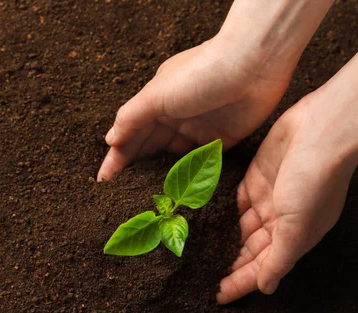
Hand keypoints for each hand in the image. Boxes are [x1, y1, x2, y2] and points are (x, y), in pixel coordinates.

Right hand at [97, 36, 291, 180]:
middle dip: (134, 172)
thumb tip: (109, 140)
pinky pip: (199, 166)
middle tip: (119, 198)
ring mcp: (196, 131)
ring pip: (171, 161)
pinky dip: (188, 180)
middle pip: (148, 151)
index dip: (116, 158)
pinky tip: (178, 197)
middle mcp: (174, 118)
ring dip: (159, 179)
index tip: (103, 182)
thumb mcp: (157, 94)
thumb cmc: (200, 73)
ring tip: (145, 203)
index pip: (130, 136)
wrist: (254, 65)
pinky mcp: (220, 143)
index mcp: (156, 103)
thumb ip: (131, 118)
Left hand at [216, 101, 357, 303]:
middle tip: (201, 276)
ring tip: (196, 253)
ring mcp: (267, 199)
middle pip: (249, 250)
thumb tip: (267, 289)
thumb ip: (279, 259)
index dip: (241, 283)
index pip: (263, 268)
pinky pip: (233, 201)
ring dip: (221, 240)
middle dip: (228, 264)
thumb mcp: (297, 227)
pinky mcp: (255, 178)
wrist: (320, 131)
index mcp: (294, 238)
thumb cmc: (314, 181)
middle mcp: (280, 222)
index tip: (219, 297)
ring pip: (239, 228)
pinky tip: (202, 222)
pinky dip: (220, 212)